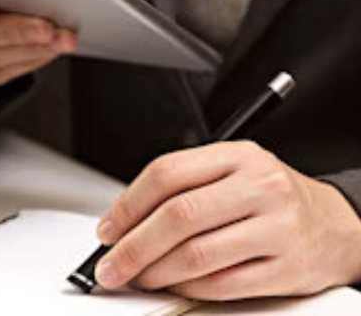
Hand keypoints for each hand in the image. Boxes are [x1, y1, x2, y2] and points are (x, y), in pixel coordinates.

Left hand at [95, 141, 360, 299]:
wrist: (338, 225)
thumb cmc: (270, 198)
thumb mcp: (232, 173)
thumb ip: (182, 189)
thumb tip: (122, 224)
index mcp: (238, 156)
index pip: (167, 173)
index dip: (127, 206)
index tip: (107, 230)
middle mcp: (260, 187)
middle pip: (178, 216)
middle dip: (133, 247)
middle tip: (110, 265)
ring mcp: (277, 228)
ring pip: (197, 254)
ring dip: (155, 272)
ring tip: (138, 278)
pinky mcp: (287, 268)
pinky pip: (223, 284)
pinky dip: (188, 289)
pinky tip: (175, 285)